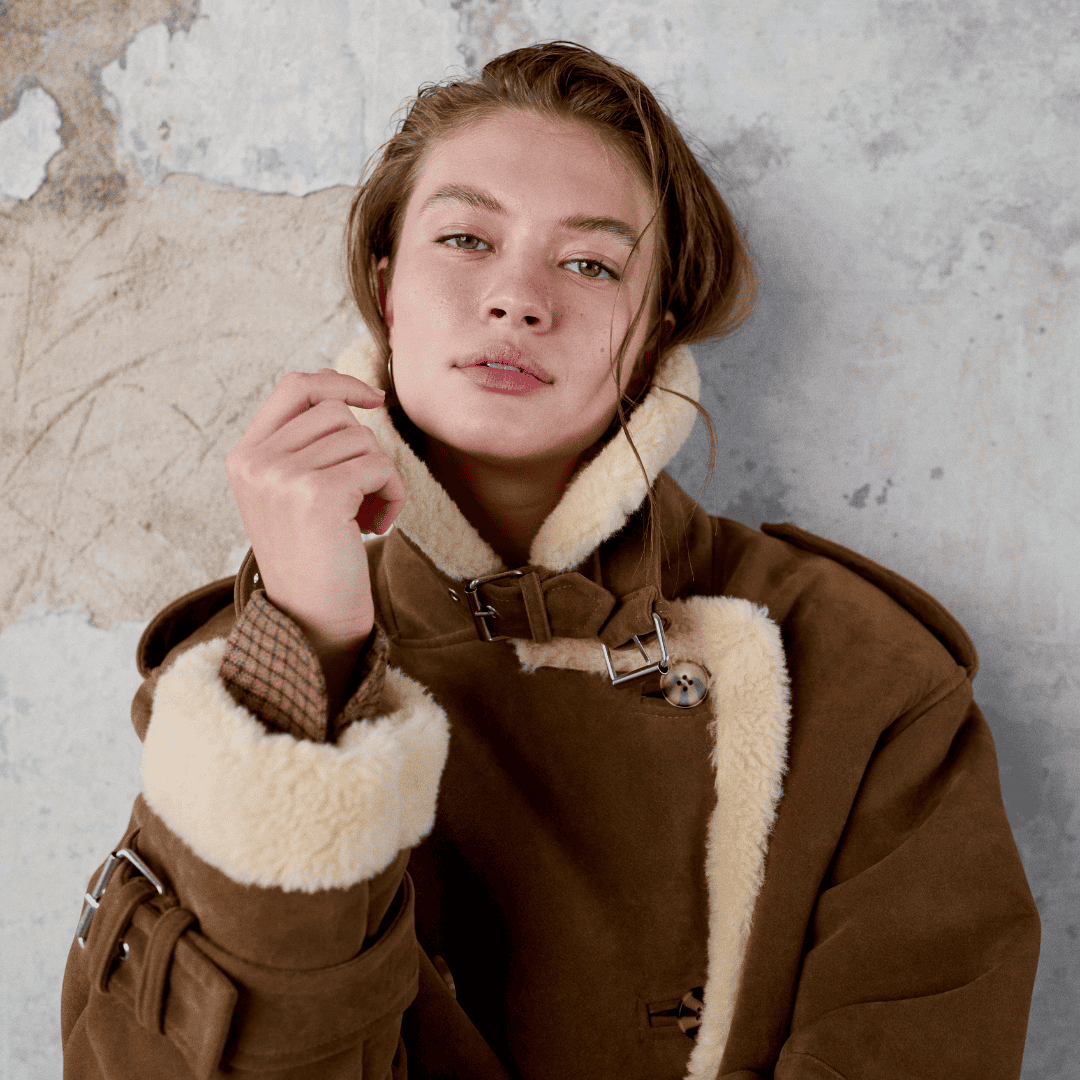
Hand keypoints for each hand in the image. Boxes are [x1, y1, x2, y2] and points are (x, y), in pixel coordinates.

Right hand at [226, 369, 404, 687]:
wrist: (311, 622)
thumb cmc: (315, 561)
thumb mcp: (294, 496)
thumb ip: (308, 448)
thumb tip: (356, 398)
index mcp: (245, 456)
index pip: (294, 387)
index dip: (338, 382)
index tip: (374, 399)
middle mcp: (256, 461)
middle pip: (338, 414)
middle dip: (365, 452)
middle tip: (363, 500)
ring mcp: (282, 475)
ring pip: (363, 439)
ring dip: (382, 477)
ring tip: (367, 516)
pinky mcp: (317, 493)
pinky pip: (379, 466)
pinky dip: (393, 494)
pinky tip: (377, 527)